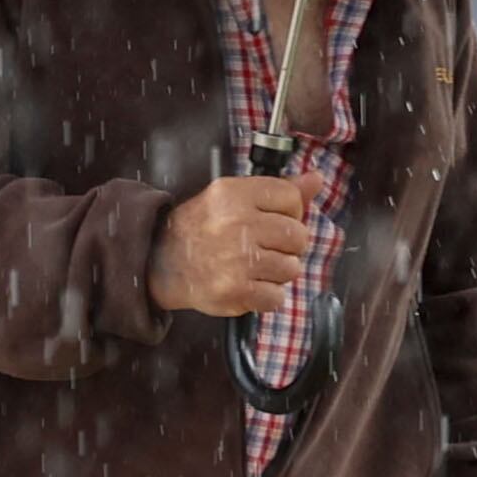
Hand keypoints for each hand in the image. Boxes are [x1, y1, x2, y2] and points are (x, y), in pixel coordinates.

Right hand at [154, 174, 309, 317]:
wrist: (161, 263)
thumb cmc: (201, 229)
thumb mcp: (232, 198)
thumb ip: (278, 190)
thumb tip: (315, 179)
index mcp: (235, 194)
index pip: (291, 198)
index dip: (290, 213)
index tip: (274, 221)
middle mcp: (237, 223)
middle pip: (298, 235)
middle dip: (288, 246)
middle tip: (265, 248)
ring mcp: (237, 258)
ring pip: (292, 268)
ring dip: (277, 273)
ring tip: (254, 268)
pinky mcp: (235, 289)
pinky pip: (277, 297)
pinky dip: (266, 297)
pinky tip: (249, 286)